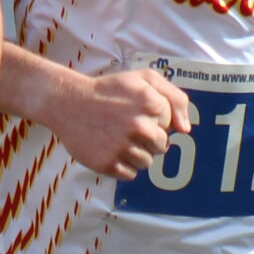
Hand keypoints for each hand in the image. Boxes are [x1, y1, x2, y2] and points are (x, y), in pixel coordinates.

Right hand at [45, 68, 190, 179]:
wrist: (67, 102)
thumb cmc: (109, 90)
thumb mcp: (143, 79)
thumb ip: (174, 97)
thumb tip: (186, 129)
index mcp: (152, 104)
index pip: (170, 126)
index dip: (155, 121)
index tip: (136, 113)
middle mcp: (140, 126)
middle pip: (161, 147)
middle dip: (148, 140)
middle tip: (127, 128)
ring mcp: (123, 147)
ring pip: (146, 163)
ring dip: (136, 154)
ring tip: (117, 138)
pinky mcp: (108, 164)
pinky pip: (130, 174)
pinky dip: (122, 166)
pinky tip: (110, 149)